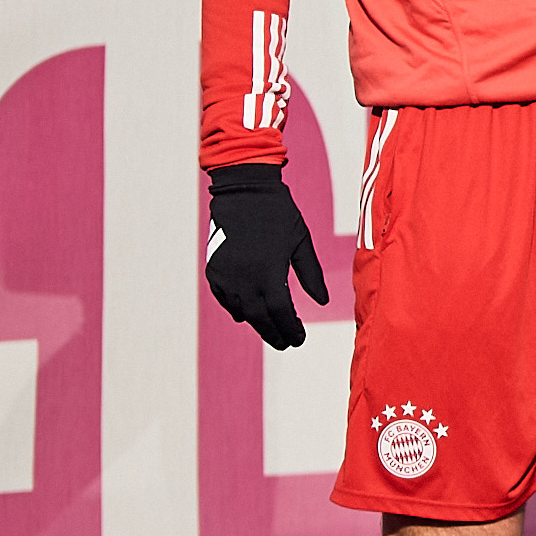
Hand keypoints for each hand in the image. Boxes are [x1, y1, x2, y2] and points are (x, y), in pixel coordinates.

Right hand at [204, 164, 328, 349]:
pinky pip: (224, 299)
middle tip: (286, 343)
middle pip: (260, 318)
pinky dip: (237, 309)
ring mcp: (226, 276)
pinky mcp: (213, 270)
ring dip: (257, 323)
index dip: (290, 329)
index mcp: (270, 273)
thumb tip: (322, 302)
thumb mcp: (301, 243)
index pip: (281, 313)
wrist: (244, 191)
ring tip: (271, 330)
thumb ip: (311, 275)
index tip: (299, 339)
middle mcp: (245, 279)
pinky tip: (247, 314)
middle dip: (274, 334)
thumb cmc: (279, 214)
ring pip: (241, 311)